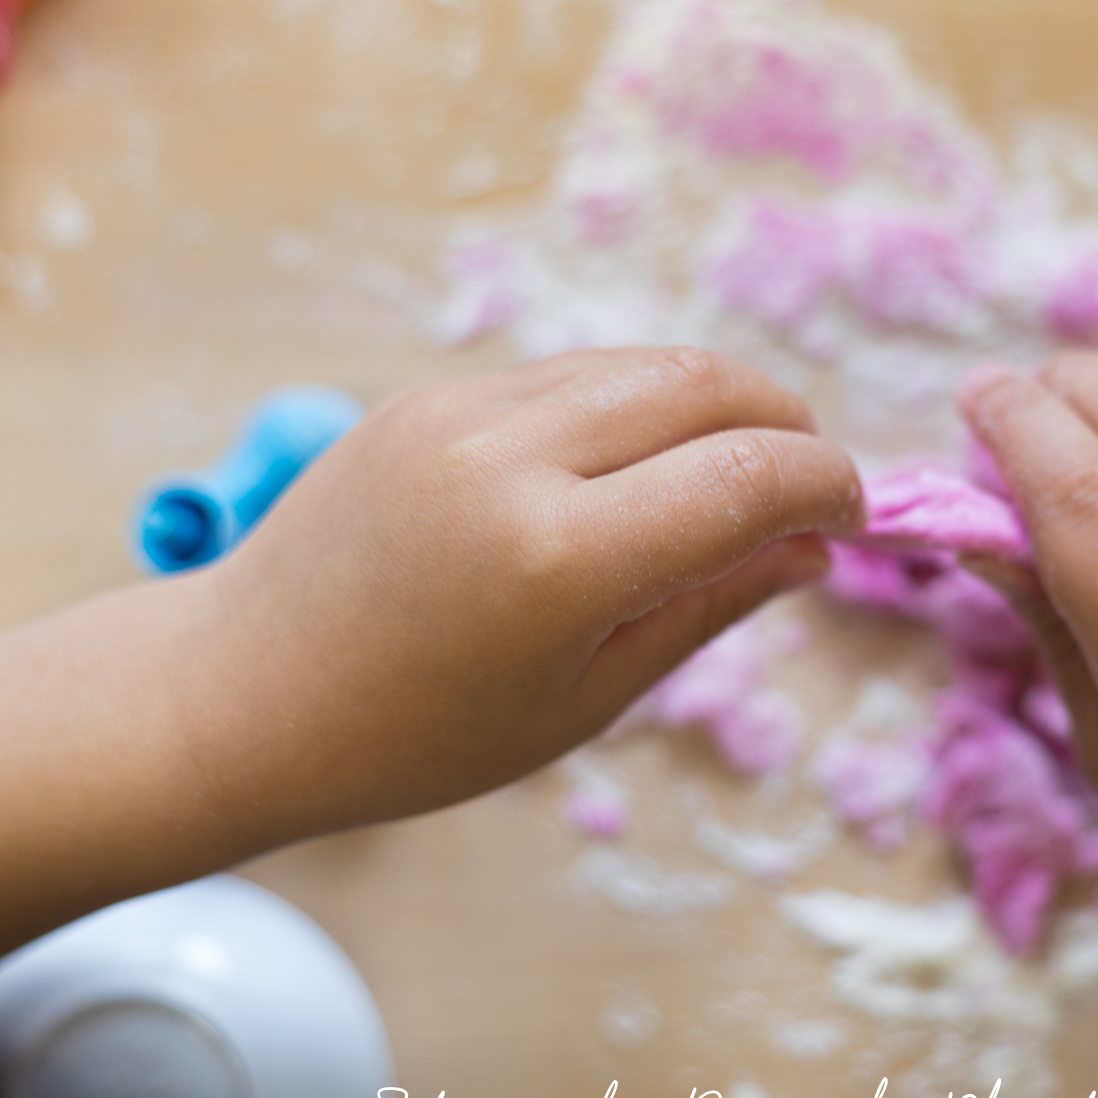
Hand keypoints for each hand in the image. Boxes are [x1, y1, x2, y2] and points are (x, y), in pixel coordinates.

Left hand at [188, 347, 862, 843]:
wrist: (241, 692)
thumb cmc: (420, 735)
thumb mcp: (588, 698)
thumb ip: (710, 607)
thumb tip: (815, 549)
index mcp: (558, 559)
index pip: (749, 476)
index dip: (829, 484)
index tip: (855, 517)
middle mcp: (512, 456)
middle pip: (709, 383)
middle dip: (788, 423)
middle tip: (811, 486)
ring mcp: (464, 410)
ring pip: (646, 362)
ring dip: (718, 405)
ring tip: (733, 477)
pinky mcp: (434, 393)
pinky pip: (576, 373)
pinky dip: (641, 404)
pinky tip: (642, 467)